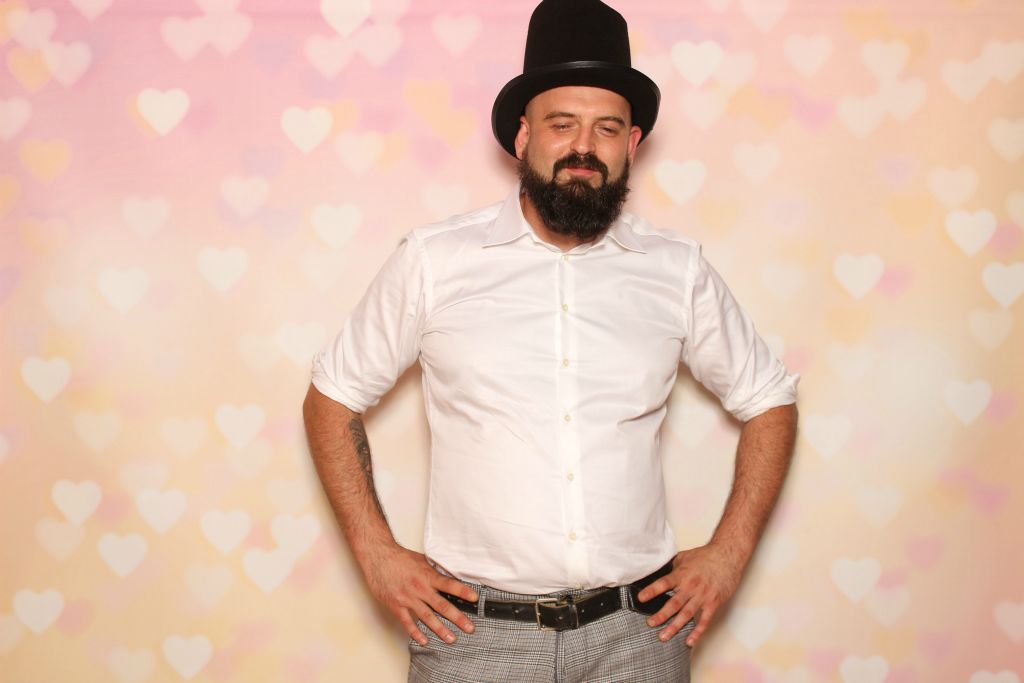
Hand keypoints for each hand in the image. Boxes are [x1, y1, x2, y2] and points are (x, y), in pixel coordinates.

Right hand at [363, 544, 478, 645]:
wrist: (378, 557)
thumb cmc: (400, 558)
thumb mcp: (422, 560)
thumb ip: (434, 571)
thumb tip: (449, 577)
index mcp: (427, 575)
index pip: (449, 584)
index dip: (462, 591)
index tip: (474, 599)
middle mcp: (419, 588)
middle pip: (442, 605)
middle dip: (457, 618)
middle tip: (469, 628)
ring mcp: (408, 598)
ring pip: (427, 617)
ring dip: (440, 629)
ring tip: (451, 639)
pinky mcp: (396, 605)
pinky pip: (407, 622)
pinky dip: (416, 632)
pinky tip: (424, 640)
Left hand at [636, 543, 744, 646]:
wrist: (727, 556)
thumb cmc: (706, 555)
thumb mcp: (685, 556)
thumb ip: (673, 567)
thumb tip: (661, 572)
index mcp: (682, 574)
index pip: (663, 583)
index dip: (652, 591)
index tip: (641, 598)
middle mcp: (691, 587)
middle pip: (674, 603)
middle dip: (661, 615)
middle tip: (650, 624)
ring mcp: (702, 596)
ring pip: (686, 614)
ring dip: (675, 627)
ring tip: (664, 636)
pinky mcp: (713, 603)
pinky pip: (704, 620)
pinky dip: (697, 632)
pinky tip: (689, 641)